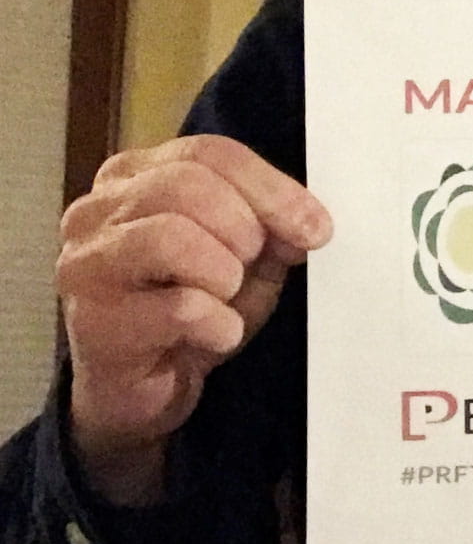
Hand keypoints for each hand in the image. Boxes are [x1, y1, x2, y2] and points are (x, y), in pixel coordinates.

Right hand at [56, 135, 331, 501]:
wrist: (140, 390)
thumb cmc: (186, 313)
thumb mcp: (243, 262)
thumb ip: (270, 232)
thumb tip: (305, 224)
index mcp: (135, 178)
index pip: (210, 153)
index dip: (272, 188)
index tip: (316, 228)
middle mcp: (98, 211)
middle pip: (187, 185)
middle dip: (244, 230)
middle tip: (252, 268)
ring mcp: (87, 264)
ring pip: (171, 237)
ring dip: (225, 273)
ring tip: (226, 299)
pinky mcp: (94, 321)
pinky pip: (179, 308)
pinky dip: (218, 324)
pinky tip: (217, 336)